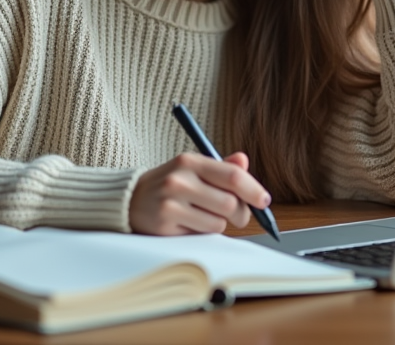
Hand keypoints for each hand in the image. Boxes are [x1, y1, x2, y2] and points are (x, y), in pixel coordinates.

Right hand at [128, 151, 271, 235]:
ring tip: (206, 216)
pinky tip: (191, 223)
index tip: (263, 200)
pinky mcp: (165, 224)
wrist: (130, 199)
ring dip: (220, 224)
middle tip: (239, 216)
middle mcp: (180, 180)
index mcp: (191, 161)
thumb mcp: (193, 169)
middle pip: (230, 203)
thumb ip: (221, 167)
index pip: (232, 176)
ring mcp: (171, 203)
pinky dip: (204, 231)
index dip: (253, 190)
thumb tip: (244, 161)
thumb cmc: (170, 184)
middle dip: (241, 213)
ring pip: (218, 222)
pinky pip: (202, 234)